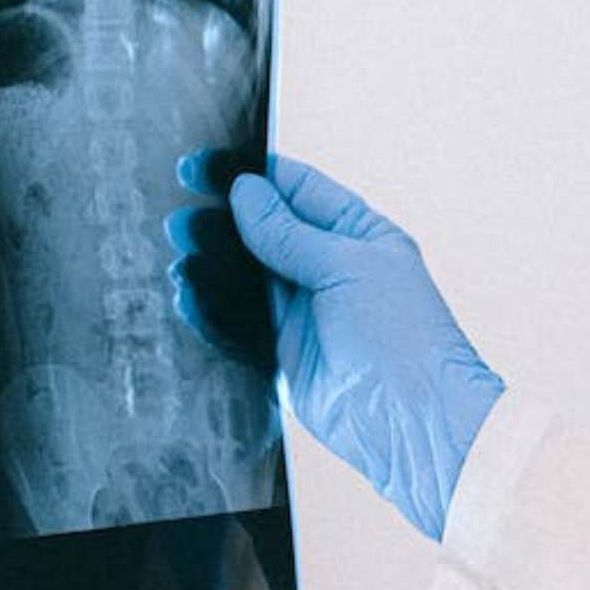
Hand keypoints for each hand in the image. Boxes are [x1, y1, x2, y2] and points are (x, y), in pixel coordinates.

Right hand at [167, 153, 504, 540]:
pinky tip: (187, 292)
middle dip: (224, 219)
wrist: (411, 422)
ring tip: (177, 249)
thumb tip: (246, 192)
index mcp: (359, 234)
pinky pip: (241, 322)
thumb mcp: (346, 265)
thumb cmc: (402, 336)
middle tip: (181, 212)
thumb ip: (289, 232)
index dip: (254, 176)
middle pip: (267, 231)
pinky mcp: (285, 353)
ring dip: (213, 263)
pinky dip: (212, 307)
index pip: (300, 189)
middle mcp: (331, 268)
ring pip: (248, 276)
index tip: (206, 166)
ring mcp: (308, 312)